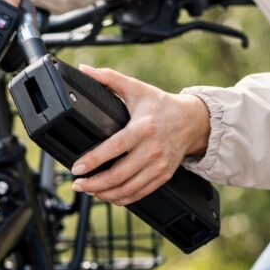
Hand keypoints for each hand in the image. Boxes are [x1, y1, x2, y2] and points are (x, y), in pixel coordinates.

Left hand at [71, 65, 210, 205]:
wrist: (192, 121)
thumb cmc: (161, 105)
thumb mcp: (136, 88)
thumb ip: (109, 78)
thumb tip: (85, 70)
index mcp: (142, 128)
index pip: (114, 148)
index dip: (93, 160)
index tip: (77, 168)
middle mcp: (152, 150)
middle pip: (118, 175)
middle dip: (94, 184)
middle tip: (78, 184)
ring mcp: (159, 165)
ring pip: (128, 189)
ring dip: (105, 194)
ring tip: (89, 191)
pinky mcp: (163, 176)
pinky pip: (139, 194)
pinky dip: (122, 198)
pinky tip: (108, 195)